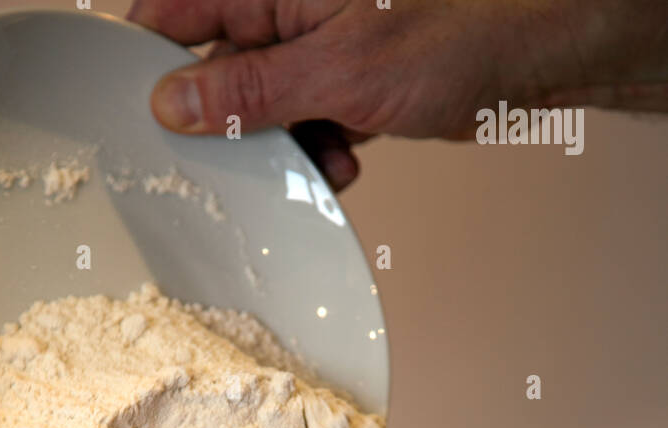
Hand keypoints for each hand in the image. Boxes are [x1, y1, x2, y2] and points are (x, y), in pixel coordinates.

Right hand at [127, 0, 667, 187]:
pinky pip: (304, 119)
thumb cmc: (462, 28)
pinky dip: (315, 150)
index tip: (142, 116)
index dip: (152, 64)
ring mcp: (318, 41)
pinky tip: (342, 161)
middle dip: (231, 124)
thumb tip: (176, 101)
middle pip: (217, 67)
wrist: (536, 54)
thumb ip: (252, 90)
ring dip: (280, 148)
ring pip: (262, 105)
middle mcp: (288, 5)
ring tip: (317, 160)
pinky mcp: (346, 76)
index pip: (176, 11)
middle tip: (242, 160)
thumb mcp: (340, 70)